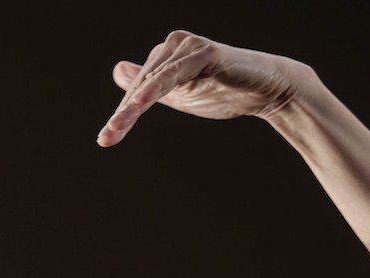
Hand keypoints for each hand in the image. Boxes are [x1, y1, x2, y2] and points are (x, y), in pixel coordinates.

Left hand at [97, 31, 310, 147]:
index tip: (104, 139)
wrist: (265, 92)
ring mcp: (189, 46)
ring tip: (116, 126)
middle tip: (106, 139)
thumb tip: (118, 70)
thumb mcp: (178, 95)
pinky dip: (157, 86)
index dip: (120, 115)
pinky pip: (175, 71)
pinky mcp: (205, 51)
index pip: (136, 90)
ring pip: (154, 80)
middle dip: (123, 114)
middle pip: (140, 85)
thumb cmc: (223, 92)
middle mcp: (173, 46)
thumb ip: (148, 86)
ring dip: (133, 105)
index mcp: (164, 57)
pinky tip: (140, 103)